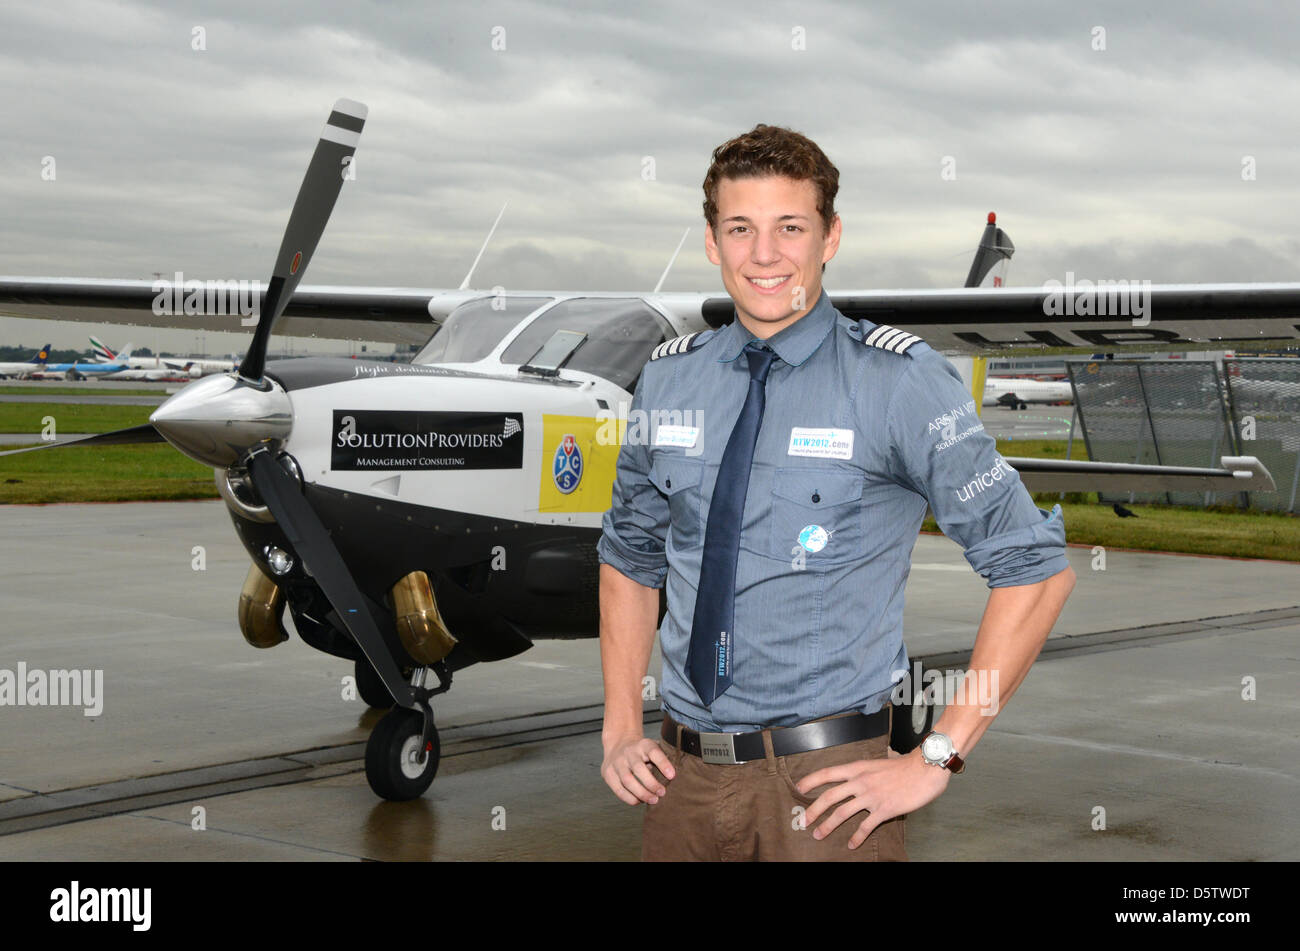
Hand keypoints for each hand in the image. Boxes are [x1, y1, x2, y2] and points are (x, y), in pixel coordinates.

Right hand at [601, 734, 675, 804]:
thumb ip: (662, 760)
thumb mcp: (653, 749)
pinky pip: (619, 789)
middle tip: (662, 793)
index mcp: (643, 744)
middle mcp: (629, 752)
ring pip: (627, 780)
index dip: (663, 763)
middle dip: (651, 784)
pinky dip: (630, 798)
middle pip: (639, 768)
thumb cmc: (642, 752)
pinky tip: (639, 801)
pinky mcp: (608, 773)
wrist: (618, 744)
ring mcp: (616, 762)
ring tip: (653, 800)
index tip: (672, 776)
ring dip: (641, 793)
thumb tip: (673, 778)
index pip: (654, 752)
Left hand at [794, 749, 950, 848]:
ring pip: (842, 813)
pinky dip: (857, 837)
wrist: (925, 769)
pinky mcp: (884, 810)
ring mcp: (871, 796)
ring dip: (828, 825)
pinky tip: (851, 845)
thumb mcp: (878, 762)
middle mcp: (861, 781)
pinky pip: (866, 826)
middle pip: (829, 796)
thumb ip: (865, 770)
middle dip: (813, 810)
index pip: (828, 773)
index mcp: (858, 768)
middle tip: (803, 821)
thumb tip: (859, 773)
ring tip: (818, 834)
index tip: (799, 788)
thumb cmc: (904, 766)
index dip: (811, 780)